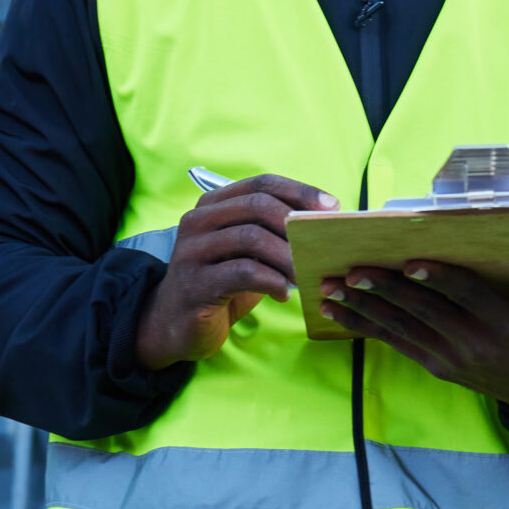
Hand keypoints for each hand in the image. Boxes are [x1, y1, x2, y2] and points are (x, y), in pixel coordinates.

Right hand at [134, 174, 339, 370]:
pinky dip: (272, 282)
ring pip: (251, 237)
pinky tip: (283, 295)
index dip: (299, 191)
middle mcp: (198, 221)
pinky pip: (243, 273)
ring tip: (304, 274)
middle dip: (296, 223)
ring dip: (287, 256)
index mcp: (212, 205)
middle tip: (321, 244)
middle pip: (257, 205)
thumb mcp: (247, 252)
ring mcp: (192, 251)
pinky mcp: (195, 283)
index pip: (261, 183)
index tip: (331, 206)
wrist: (176, 324)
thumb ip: (272, 233)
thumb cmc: (222, 284)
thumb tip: (323, 219)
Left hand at [321, 259, 508, 417]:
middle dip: (385, 290)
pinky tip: (337, 311)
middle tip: (351, 270)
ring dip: (363, 307)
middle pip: (424, 310)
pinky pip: (396, 343)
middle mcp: (474, 343)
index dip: (441, 278)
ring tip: (329, 289)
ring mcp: (452, 357)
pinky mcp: (439, 366)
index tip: (413, 261)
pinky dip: (365, 326)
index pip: (469, 297)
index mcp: (507, 326)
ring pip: (402, 327)